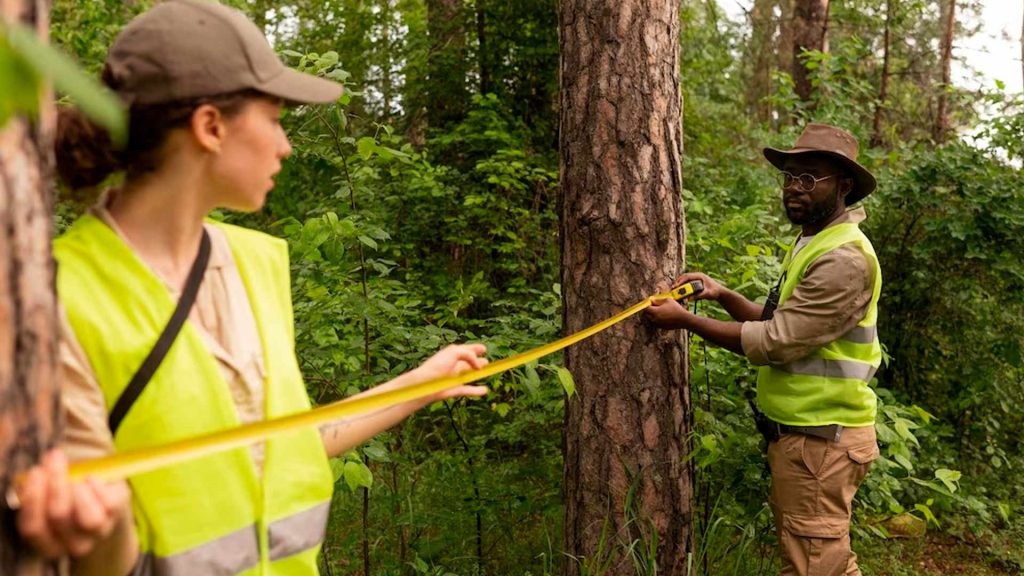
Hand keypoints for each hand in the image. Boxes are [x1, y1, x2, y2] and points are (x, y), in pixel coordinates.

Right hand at [15, 449, 129, 558]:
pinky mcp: (116, 517)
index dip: (32, 499)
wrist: (101, 502)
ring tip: (75, 476)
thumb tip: (41, 467)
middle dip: (55, 482)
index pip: (33, 528)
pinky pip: (109, 504)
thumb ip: (41, 485)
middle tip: (54, 457)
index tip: (35, 471)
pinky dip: (98, 486)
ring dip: (79, 489)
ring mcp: (98, 533)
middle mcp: (72, 544)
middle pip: (59, 515)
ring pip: (89, 518)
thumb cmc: (67, 495)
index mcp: (47, 543)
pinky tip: (90, 477)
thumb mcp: (50, 492)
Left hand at [410, 343, 489, 404]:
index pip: (465, 350)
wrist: (426, 383)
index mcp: (451, 354)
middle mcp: (453, 365)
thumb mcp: (454, 352)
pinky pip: (468, 390)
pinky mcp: (455, 390)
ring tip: (486, 372)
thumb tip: (478, 366)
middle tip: (486, 362)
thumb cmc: (437, 365)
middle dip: (477, 361)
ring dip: (478, 374)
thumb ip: (469, 355)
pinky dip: (477, 390)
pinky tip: (485, 390)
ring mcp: (454, 378)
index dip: (475, 348)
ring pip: (469, 376)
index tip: (484, 349)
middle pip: (468, 363)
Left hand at [644, 296, 691, 328]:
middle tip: (653, 306)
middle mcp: (655, 319)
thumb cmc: (676, 309)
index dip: (647, 305)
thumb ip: (658, 300)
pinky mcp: (662, 327)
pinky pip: (656, 323)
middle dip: (648, 310)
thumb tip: (652, 300)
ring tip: (659, 311)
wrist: (684, 319)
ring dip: (652, 315)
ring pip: (651, 319)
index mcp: (655, 312)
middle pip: (646, 315)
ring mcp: (658, 324)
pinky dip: (657, 319)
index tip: (649, 303)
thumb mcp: (667, 300)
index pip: (646, 308)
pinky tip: (663, 316)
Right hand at [671, 272, 723, 301]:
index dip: (681, 281)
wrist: (720, 292)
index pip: (688, 276)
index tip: (676, 286)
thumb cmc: (715, 292)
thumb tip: (689, 299)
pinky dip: (682, 286)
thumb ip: (699, 296)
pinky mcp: (696, 282)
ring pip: (685, 279)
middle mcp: (697, 276)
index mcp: (700, 276)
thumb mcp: (707, 294)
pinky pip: (687, 282)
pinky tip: (679, 291)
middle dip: (678, 282)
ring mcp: (696, 278)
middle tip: (672, 288)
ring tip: (674, 290)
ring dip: (679, 284)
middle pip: (684, 277)